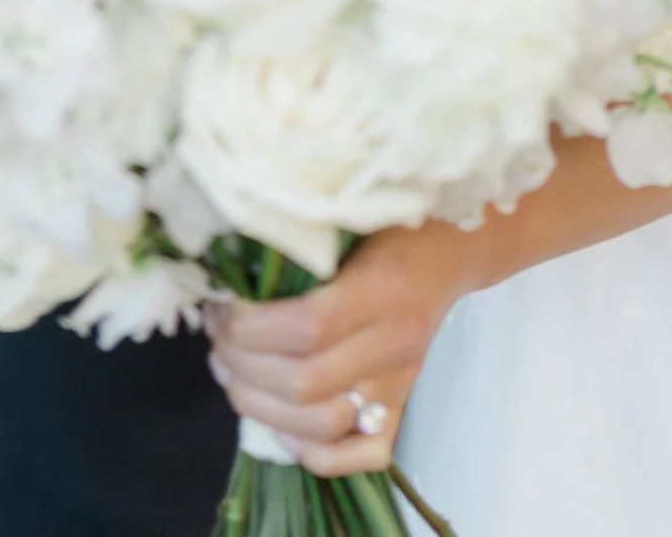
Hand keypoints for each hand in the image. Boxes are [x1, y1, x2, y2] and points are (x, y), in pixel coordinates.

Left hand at [206, 223, 476, 475]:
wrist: (454, 248)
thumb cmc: (393, 219)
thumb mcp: (349, 214)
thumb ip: (300, 242)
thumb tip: (227, 270)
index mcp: (384, 286)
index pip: (307, 327)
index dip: (250, 328)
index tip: (222, 308)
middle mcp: (396, 343)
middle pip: (305, 383)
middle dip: (243, 366)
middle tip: (217, 339)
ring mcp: (402, 383)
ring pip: (321, 425)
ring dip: (260, 408)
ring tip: (232, 372)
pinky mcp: (403, 407)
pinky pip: (358, 456)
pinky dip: (308, 449)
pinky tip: (277, 417)